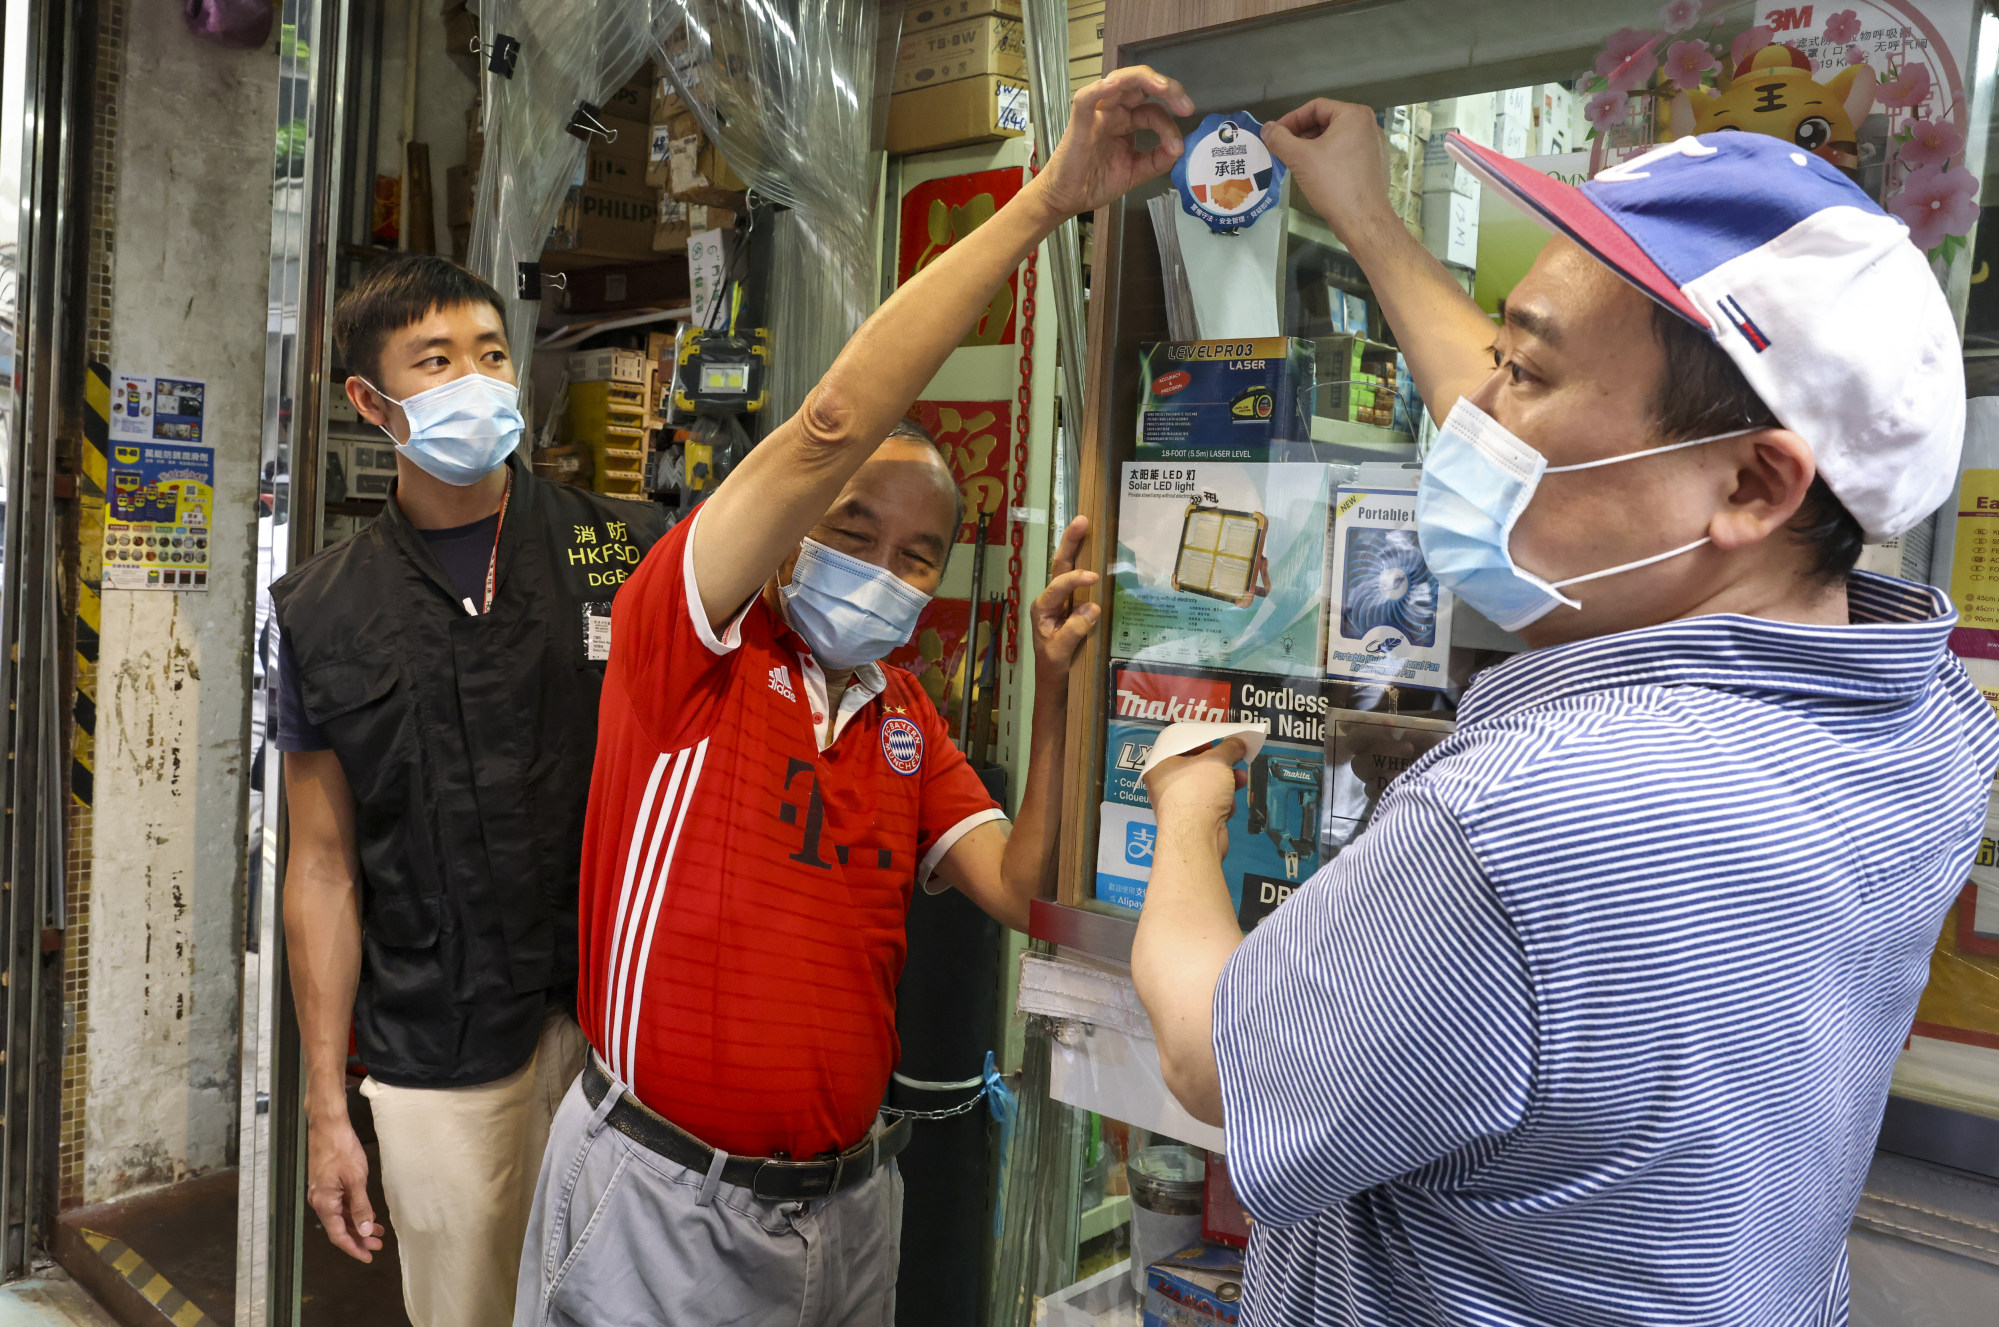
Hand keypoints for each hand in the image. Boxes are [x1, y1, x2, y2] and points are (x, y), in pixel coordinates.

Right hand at [306, 1114, 382, 1262]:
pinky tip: (368, 1213)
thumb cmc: (342, 1149)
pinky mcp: (327, 1183)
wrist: (328, 1125)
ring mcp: (322, 1192)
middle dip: (359, 1238)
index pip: (338, 1235)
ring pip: (340, 1216)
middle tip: (379, 1245)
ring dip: (358, 1225)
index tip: (368, 1256)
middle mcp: (320, 1201)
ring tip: (378, 1231)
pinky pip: (340, 1204)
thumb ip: (360, 1207)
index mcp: (324, 1203)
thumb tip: (366, 1230)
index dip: (353, 1248)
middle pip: (339, 1228)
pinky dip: (354, 1211)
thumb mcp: (356, 1180)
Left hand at [1030, 516, 1101, 679]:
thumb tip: (1093, 606)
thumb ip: (1074, 630)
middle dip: (1069, 542)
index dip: (1075, 578)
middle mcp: (1050, 599)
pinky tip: (1098, 550)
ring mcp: (1062, 601)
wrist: (1054, 682)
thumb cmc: (1053, 668)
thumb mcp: (1061, 652)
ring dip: (1076, 546)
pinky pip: (1080, 582)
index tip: (1093, 577)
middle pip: (1059, 565)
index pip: (1058, 586)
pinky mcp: (1073, 606)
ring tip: (1086, 523)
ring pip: (1067, 568)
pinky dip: (1087, 563)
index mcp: (1042, 608)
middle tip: (1082, 519)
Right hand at [1038, 66, 1195, 217]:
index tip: (1179, 147)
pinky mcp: (1079, 122)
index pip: (1154, 112)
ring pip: (1120, 82)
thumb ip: (1157, 160)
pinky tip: (1113, 85)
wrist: (1067, 200)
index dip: (1171, 125)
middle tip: (1186, 106)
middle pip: (1142, 86)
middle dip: (1168, 90)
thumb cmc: (1094, 183)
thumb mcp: (1135, 172)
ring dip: (1144, 79)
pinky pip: (1087, 99)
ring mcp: (1097, 114)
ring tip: (1165, 89)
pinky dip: (1099, 89)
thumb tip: (1180, 148)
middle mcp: (1114, 112)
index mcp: (1127, 122)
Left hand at [1144, 737, 1248, 858]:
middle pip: (1196, 766)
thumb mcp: (1217, 760)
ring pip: (1206, 786)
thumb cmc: (1198, 790)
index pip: (1179, 745)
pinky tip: (1228, 805)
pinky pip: (1210, 804)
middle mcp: (1165, 784)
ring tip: (1240, 779)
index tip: (1218, 739)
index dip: (1201, 739)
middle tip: (1234, 758)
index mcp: (1160, 765)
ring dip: (1226, 782)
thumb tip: (1239, 742)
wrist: (1196, 837)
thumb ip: (1229, 747)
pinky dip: (1221, 803)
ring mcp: (1179, 805)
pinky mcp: (1193, 821)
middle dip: (1220, 764)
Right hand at [1262, 98, 1394, 238]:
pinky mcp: (1375, 165)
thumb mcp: (1299, 158)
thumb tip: (1266, 129)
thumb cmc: (1334, 184)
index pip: (1315, 107)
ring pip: (1336, 139)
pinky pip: (1346, 153)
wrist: (1363, 220)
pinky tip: (1317, 175)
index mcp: (1354, 115)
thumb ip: (1279, 138)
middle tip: (1284, 150)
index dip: (1291, 119)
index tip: (1276, 135)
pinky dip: (1329, 158)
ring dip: (1313, 147)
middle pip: (1326, 122)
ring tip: (1297, 163)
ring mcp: (1374, 146)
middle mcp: (1368, 125)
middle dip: (1302, 135)